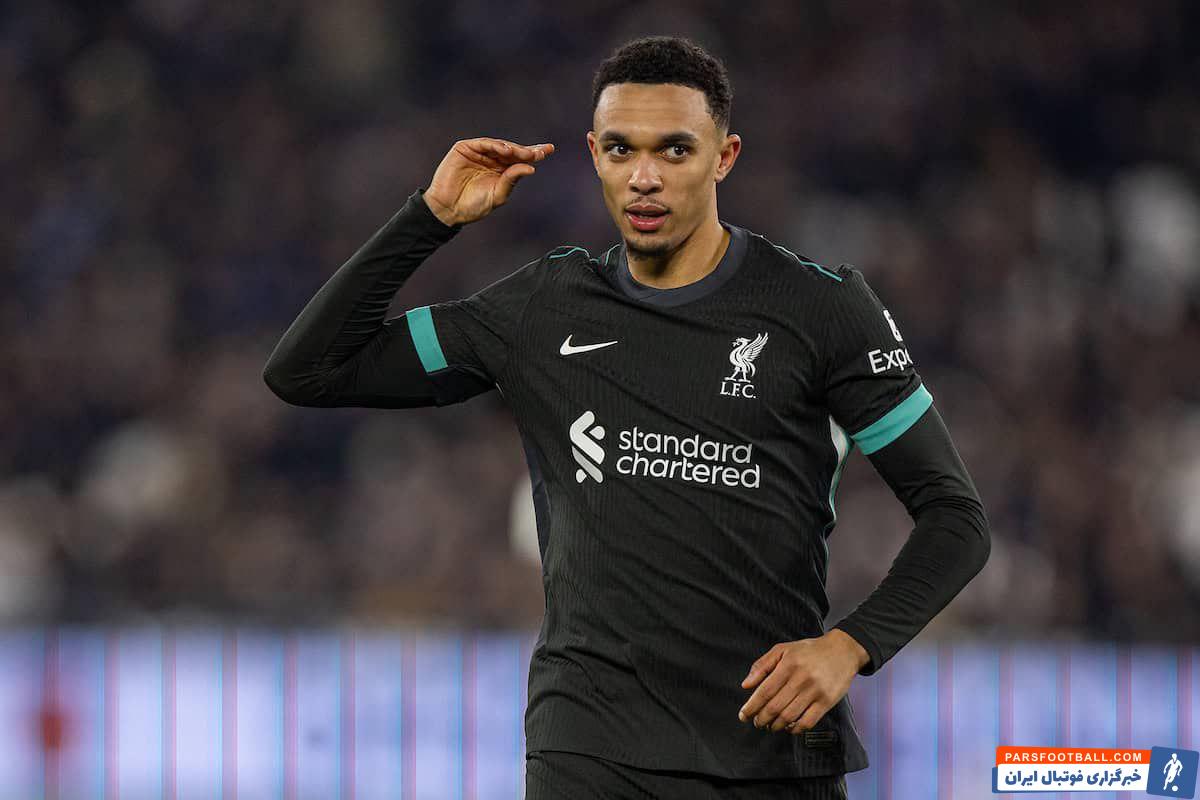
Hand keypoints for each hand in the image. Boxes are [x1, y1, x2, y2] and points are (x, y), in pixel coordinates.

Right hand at [423, 138, 554, 226]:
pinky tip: (505, 150)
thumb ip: (512, 180)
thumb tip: (531, 168)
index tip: (549, 149)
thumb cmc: (473, 206)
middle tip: (539, 153)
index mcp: (502, 171)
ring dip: (512, 148)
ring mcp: (478, 153)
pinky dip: (494, 145)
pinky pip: (483, 143)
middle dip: (526, 151)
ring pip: (499, 145)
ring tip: (522, 153)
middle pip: (513, 151)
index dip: (534, 153)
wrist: (449, 209)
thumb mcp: (498, 195)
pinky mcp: (465, 148)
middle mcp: (492, 159)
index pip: (520, 160)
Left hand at [737, 629, 868, 733]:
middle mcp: (801, 679)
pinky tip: (789, 728)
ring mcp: (815, 691)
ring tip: (770, 726)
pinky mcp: (827, 702)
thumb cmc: (809, 651)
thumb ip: (762, 665)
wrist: (842, 651)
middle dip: (762, 718)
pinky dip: (795, 729)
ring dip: (776, 725)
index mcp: (788, 665)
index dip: (752, 706)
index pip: (765, 691)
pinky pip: (808, 722)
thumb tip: (746, 685)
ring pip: (790, 716)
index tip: (743, 715)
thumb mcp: (783, 649)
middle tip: (757, 722)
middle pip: (775, 706)